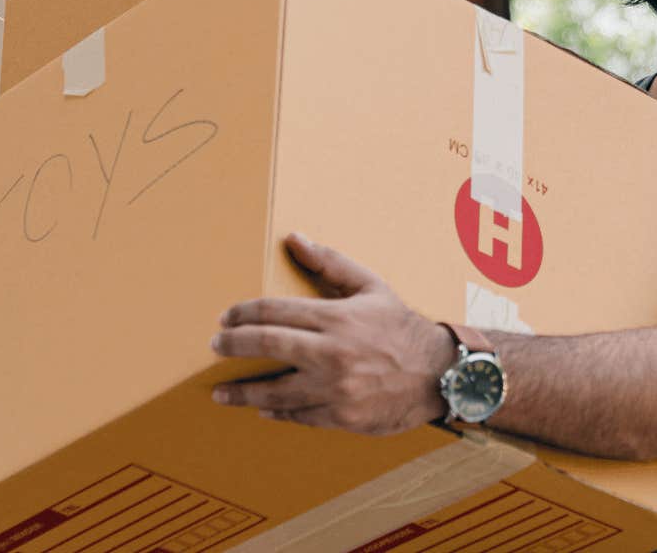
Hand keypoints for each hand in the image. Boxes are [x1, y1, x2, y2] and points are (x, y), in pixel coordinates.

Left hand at [211, 233, 453, 435]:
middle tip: (215, 345)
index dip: (243, 313)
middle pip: (267, 345)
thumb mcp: (371, 286)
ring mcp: (336, 388)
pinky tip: (262, 411)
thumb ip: (330, 263)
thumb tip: (295, 238)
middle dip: (233, 344)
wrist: (440, 372)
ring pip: (276, 391)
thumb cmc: (402, 326)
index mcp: (337, 317)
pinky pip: (300, 416)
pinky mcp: (343, 417)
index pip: (274, 311)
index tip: (226, 317)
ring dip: (243, 392)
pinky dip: (278, 414)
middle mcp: (332, 353)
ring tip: (221, 392)